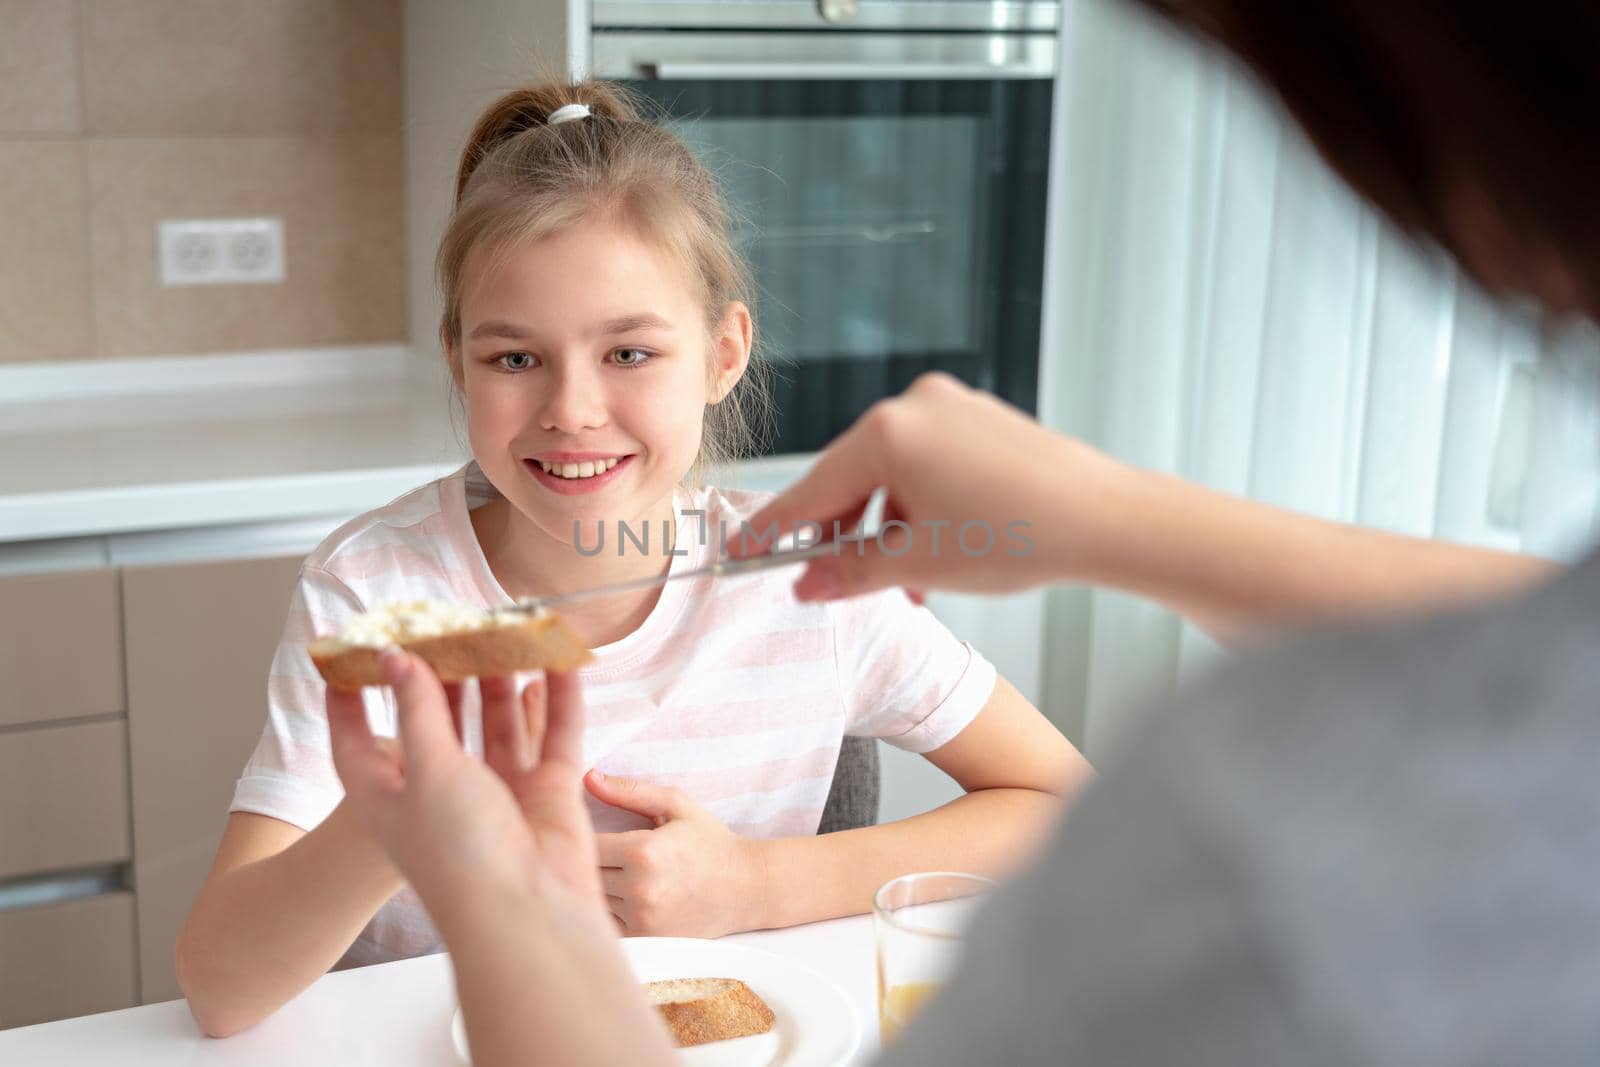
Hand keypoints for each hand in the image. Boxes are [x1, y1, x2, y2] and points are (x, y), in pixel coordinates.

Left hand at [326, 650, 602, 921]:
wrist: (526, 913)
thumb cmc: (459, 856)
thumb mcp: (425, 769)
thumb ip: (416, 708)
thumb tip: (395, 658)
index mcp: (389, 795)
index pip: (357, 737)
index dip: (351, 696)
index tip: (349, 651)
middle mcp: (441, 790)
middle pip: (439, 719)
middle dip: (445, 673)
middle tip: (450, 624)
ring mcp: (497, 791)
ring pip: (499, 721)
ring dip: (502, 678)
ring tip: (506, 630)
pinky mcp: (545, 794)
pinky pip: (552, 735)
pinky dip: (557, 700)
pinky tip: (560, 661)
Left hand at [586, 770, 768, 936]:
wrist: (747, 888)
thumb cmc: (710, 841)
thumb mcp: (676, 805)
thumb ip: (629, 792)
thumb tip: (587, 777)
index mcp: (643, 851)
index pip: (585, 843)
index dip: (581, 835)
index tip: (590, 831)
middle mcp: (640, 889)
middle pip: (585, 873)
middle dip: (588, 861)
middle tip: (604, 851)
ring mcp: (643, 919)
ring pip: (594, 899)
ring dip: (597, 886)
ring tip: (617, 871)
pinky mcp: (647, 939)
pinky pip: (608, 923)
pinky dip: (610, 909)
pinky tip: (627, 895)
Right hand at [734, 372, 1116, 601]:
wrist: (1108, 521)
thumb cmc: (1017, 535)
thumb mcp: (919, 563)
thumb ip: (850, 572)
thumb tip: (807, 584)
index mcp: (888, 431)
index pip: (813, 488)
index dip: (776, 530)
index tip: (743, 552)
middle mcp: (916, 404)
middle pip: (853, 476)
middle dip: (845, 536)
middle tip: (831, 583)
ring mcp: (953, 406)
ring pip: (895, 474)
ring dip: (888, 529)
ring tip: (904, 584)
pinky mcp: (983, 419)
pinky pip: (930, 463)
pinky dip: (921, 507)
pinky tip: (936, 553)